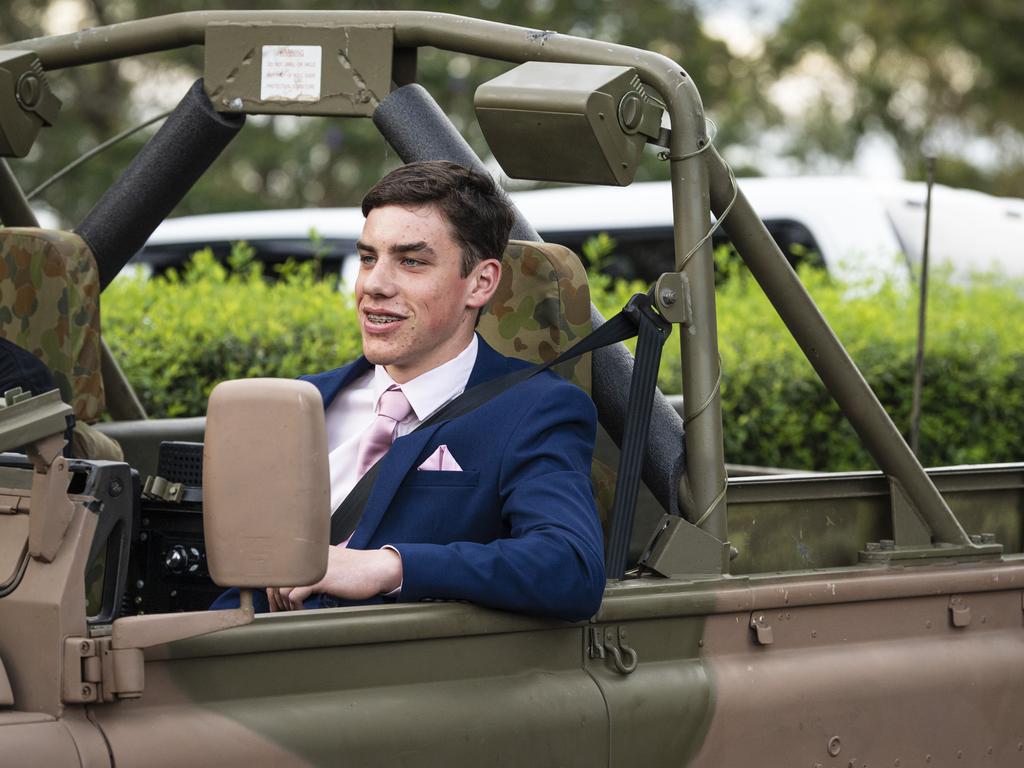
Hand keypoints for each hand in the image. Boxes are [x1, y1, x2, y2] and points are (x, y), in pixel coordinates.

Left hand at [267, 546, 402, 610]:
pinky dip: (296, 607)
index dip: (273, 589)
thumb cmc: (356, 571)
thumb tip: (294, 589)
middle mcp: (308, 557)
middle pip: (277, 579)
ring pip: (283, 589)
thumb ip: (314, 571)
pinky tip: (304, 610)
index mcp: (309, 552)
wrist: (377, 569)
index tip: (276, 605)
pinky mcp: (321, 579)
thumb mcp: (330, 566)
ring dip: (286, 605)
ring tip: (295, 612)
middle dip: (275, 600)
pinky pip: (296, 595)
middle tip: (281, 613)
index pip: (280, 569)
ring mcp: (313, 567)